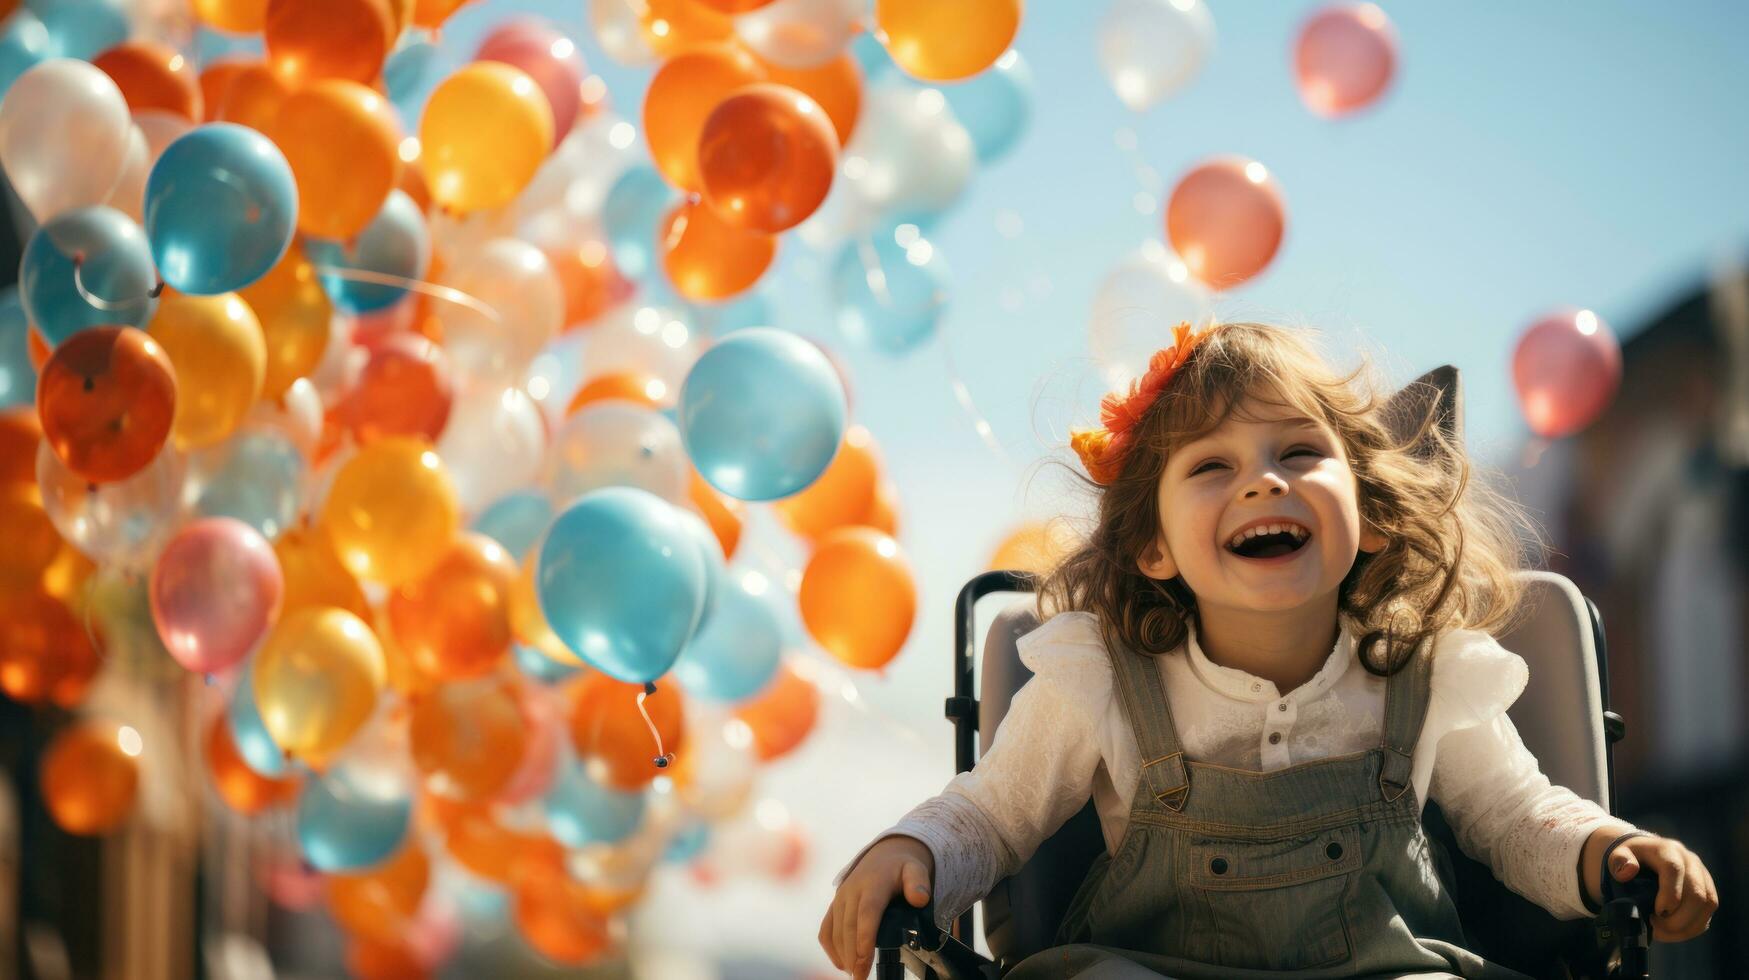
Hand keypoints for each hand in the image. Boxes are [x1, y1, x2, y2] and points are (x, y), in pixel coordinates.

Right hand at [819, 835, 933, 979]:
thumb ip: (919, 884)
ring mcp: (840, 898)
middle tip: (860, 977)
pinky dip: (830, 948)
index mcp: (873, 884)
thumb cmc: (902, 869)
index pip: (867, 913)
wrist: (884, 856)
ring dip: (842, 954)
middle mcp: (852, 891)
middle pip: (849, 927)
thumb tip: (920, 899)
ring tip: (855, 973)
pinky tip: (842, 963)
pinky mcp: (834, 906)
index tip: (864, 960)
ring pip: (835, 930)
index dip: (864, 938)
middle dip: (853, 955)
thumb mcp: (916, 870)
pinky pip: (826, 929)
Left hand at [1594, 831, 1718, 941]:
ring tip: (1661, 930)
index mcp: (1668, 850)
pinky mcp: (1708, 891)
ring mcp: (1703, 876)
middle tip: (1655, 926)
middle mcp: (1691, 861)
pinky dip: (1691, 928)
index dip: (1669, 895)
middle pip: (1697, 893)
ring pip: (1708, 905)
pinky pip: (1708, 914)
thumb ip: (1618, 861)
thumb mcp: (1617, 855)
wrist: (1644, 855)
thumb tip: (1628, 870)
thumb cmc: (1630, 859)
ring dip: (1686, 926)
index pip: (1674, 870)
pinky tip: (1672, 932)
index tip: (1656, 912)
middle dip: (1678, 918)